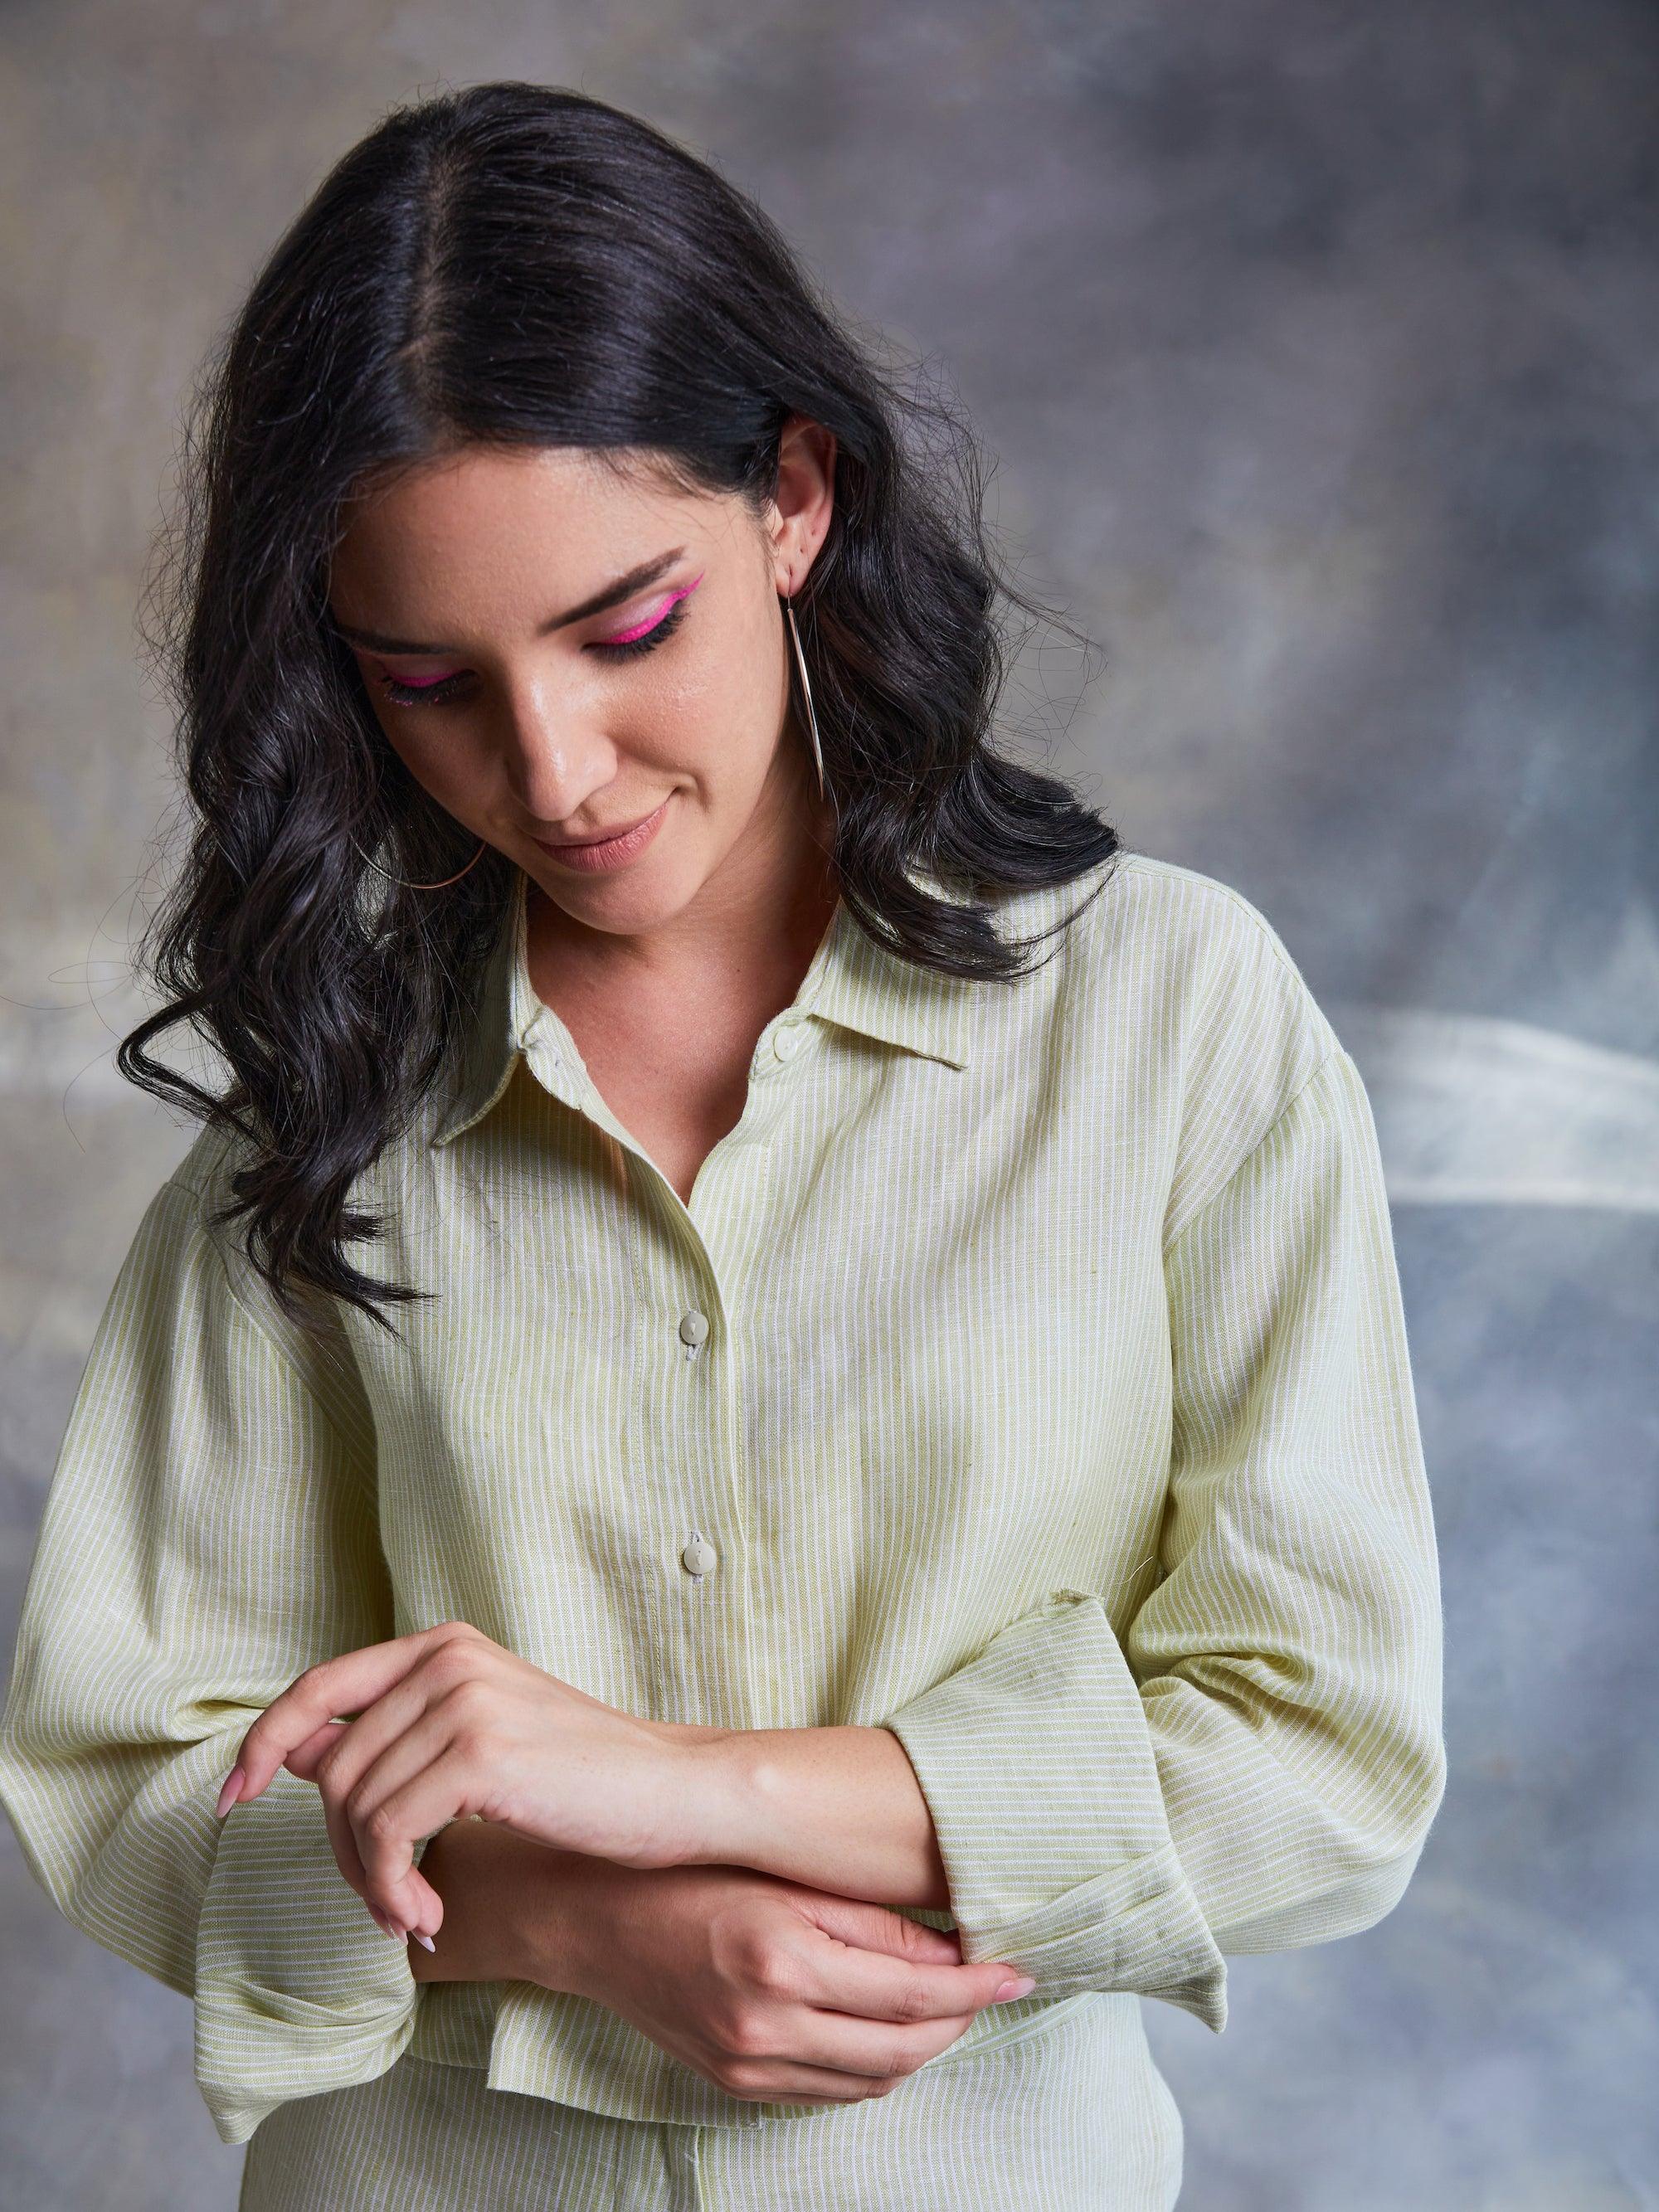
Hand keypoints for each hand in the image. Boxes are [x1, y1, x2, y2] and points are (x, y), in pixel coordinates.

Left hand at [214, 1621, 698, 1939]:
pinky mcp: (480, 1752)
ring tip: (414, 1913)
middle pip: (333, 1769)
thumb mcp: (477, 1742)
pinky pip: (390, 1834)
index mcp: (442, 1646)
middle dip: (343, 1853)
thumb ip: (392, 1737)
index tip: (232, 1800)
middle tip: (389, 1903)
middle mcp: (446, 1659)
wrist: (675, 1792)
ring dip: (373, 1882)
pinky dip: (395, 1888)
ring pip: (356, 1808)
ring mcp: (463, 1699)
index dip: (262, 1744)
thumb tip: (293, 1752)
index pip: (318, 1687)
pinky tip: (430, 1913)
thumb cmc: (584, 1778)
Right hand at [548, 1859, 1036, 2106]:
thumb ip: (868, 1917)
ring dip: (922, 2048)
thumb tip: (949, 1947)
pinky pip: (829, 2093)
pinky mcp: (735, 2084)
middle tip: (995, 1986)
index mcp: (782, 1958)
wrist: (594, 1919)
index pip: (910, 1993)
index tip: (1016, 1967)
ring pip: (872, 2080)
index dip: (974, 1986)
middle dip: (961, 2021)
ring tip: (949, 2004)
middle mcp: (766, 2023)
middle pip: (901, 2048)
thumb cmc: (689, 1875)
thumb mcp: (783, 1875)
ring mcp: (748, 2064)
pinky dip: (874, 2067)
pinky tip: (888, 2029)